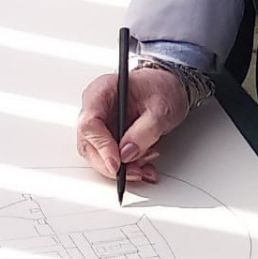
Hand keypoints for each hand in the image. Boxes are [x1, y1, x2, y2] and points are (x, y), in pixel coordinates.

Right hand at [74, 64, 188, 186]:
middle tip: (135, 171)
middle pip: (89, 144)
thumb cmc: (161, 88)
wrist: (167, 87)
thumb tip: (127, 153)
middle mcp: (96, 108)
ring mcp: (100, 124)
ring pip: (98, 156)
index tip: (117, 163)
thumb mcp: (161, 108)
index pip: (89, 123)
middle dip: (112, 164)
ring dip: (122, 168)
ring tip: (145, 166)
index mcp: (102, 91)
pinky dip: (127, 167)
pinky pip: (110, 158)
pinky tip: (143, 167)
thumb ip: (145, 131)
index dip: (101, 146)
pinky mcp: (108, 137)